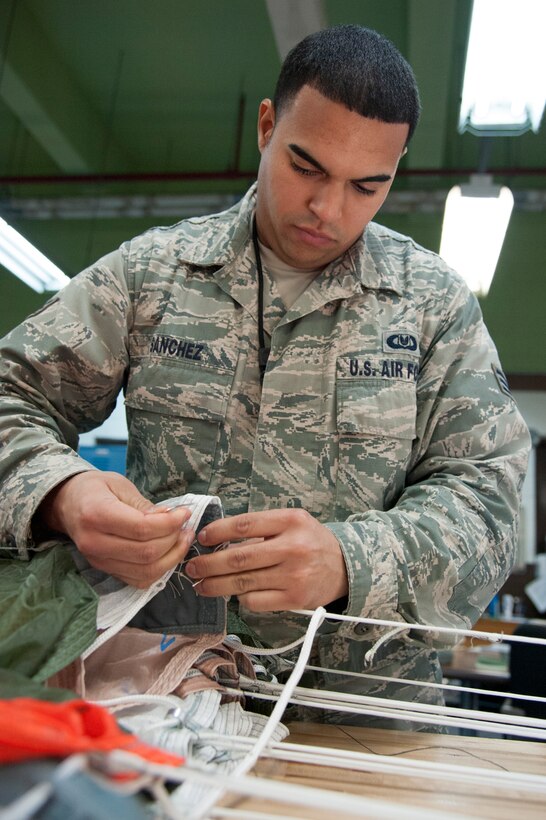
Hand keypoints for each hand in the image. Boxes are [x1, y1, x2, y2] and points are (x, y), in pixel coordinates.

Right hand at [37, 471, 193, 587]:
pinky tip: (168, 552)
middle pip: (146, 553)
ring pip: (145, 571)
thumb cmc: (94, 489)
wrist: (66, 504)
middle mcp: (94, 542)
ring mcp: (98, 560)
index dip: (170, 523)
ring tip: (182, 539)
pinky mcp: (105, 570)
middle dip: (174, 540)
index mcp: (96, 514)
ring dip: (171, 557)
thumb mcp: (119, 485)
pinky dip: (159, 569)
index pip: (142, 528)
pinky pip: (139, 580)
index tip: (184, 513)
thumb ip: (144, 505)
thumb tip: (171, 518)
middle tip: (186, 526)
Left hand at [185, 509, 347, 611]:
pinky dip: (240, 598)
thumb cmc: (310, 542)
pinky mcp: (294, 600)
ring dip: (216, 585)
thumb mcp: (291, 523)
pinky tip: (234, 594)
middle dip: (209, 564)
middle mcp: (293, 548)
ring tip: (201, 585)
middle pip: (239, 557)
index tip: (202, 538)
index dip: (218, 532)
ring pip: (243, 582)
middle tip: (192, 567)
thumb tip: (218, 539)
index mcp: (290, 521)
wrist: (344, 567)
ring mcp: (294, 576)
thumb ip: (261, 528)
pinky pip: (255, 601)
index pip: (245, 525)